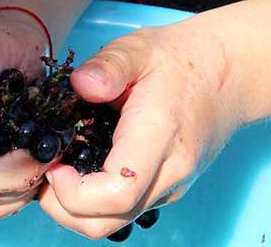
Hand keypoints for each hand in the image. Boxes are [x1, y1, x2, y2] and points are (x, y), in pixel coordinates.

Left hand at [39, 23, 238, 237]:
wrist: (225, 75)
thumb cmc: (179, 60)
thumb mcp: (139, 48)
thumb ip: (109, 65)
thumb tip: (79, 84)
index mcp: (159, 138)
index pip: (116, 193)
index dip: (72, 191)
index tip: (52, 164)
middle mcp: (169, 173)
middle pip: (108, 222)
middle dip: (62, 207)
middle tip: (45, 170)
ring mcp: (170, 185)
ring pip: (113, 222)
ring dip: (74, 208)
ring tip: (58, 168)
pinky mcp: (166, 187)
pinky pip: (124, 210)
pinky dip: (92, 202)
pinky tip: (81, 169)